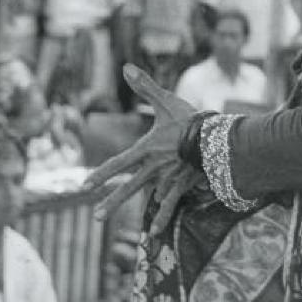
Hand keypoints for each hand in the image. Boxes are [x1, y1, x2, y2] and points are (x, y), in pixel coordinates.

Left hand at [84, 65, 198, 228]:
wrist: (218, 137)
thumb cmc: (191, 118)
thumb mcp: (166, 101)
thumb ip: (146, 86)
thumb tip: (126, 67)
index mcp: (147, 148)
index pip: (119, 163)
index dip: (101, 174)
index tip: (84, 186)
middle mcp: (155, 167)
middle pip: (130, 186)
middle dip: (113, 201)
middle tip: (96, 217)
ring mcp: (170, 178)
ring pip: (149, 198)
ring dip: (142, 214)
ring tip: (135, 232)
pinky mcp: (185, 183)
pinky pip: (172, 204)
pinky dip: (163, 217)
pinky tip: (154, 233)